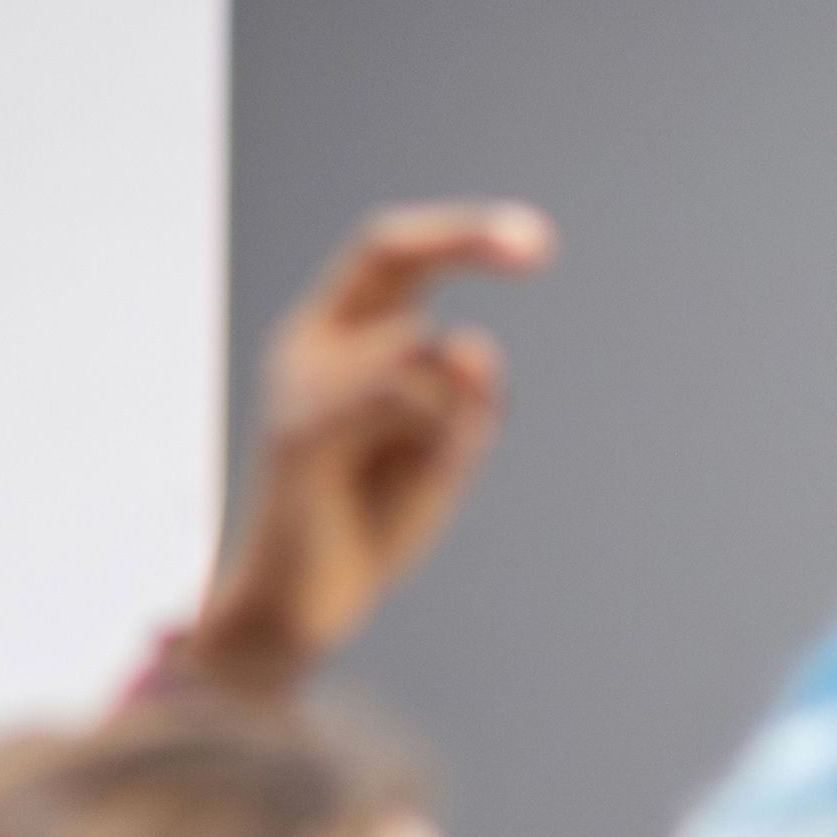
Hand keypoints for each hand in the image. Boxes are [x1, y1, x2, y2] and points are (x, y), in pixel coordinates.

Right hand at [187, 201, 554, 696]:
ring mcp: (299, 383)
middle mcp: (313, 343)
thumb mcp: (444, 448)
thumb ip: (464, 398)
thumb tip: (472, 343)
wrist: (302, 604)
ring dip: (456, 410)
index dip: (462, 231)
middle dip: (466, 236)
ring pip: (420, 348)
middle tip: (537, 244)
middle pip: (391, 253)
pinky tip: (419, 473)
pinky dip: (435, 430)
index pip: (394, 253)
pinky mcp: (299, 434)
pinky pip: (392, 393)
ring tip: (423, 469)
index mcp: (343, 335)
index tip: (537, 239)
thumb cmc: (373, 518)